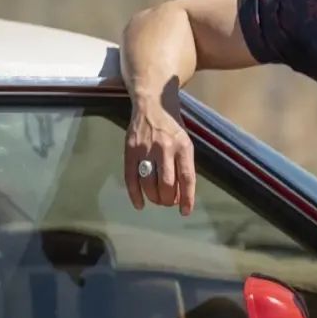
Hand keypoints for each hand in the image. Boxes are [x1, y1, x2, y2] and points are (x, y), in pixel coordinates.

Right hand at [124, 96, 195, 214]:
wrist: (152, 105)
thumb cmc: (172, 128)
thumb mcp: (185, 143)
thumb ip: (184, 165)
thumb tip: (181, 194)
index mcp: (183, 147)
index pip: (187, 177)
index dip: (187, 197)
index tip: (185, 211)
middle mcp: (165, 148)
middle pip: (166, 183)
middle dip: (168, 199)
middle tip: (168, 203)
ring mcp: (145, 149)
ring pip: (148, 183)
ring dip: (153, 197)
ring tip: (158, 200)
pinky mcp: (130, 150)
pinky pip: (130, 177)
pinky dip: (134, 194)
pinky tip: (140, 204)